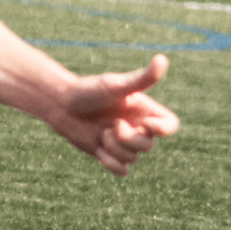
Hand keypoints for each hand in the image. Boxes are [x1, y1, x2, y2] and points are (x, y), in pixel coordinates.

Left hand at [44, 56, 179, 175]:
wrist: (61, 104)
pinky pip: (122, 170)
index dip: (161, 129)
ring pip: (132, 158)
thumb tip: (162, 59)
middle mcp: (137, 126)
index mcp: (143, 110)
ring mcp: (123, 142)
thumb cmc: (89, 90)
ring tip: (100, 134)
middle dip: (129, 139)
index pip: (170, 126)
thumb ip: (141, 79)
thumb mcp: (115, 85)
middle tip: (112, 126)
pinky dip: (111, 164)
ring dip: (115, 149)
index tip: (143, 124)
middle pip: (149, 146)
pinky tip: (99, 150)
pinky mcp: (109, 154)